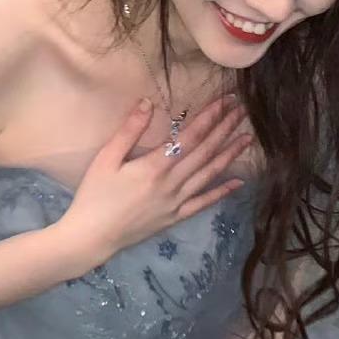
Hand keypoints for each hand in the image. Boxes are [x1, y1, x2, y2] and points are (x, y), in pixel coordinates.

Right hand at [58, 96, 250, 270]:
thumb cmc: (94, 195)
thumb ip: (129, 130)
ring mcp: (176, 203)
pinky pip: (203, 203)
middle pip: (205, 152)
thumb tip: (148, 102)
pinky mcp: (175, 217)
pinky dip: (222, 192)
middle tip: (242, 111)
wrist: (92, 237)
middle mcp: (172, 184)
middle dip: (225, 129)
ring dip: (229, 155)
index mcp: (155, 167)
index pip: (190, 137)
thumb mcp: (106, 159)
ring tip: (247, 139)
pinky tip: (238, 183)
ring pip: (209, 175)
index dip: (210, 117)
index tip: (226, 101)